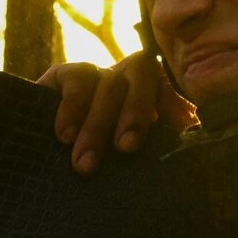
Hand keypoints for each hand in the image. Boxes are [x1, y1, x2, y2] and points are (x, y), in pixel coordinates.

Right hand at [37, 51, 195, 174]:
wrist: (46, 164)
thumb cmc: (100, 163)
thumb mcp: (133, 158)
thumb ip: (161, 147)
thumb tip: (191, 137)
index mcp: (149, 95)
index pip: (169, 84)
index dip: (173, 102)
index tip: (180, 127)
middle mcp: (124, 79)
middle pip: (141, 73)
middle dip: (135, 112)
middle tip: (126, 148)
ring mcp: (94, 75)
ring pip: (108, 82)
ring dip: (98, 124)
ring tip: (85, 163)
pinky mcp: (62, 74)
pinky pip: (76, 77)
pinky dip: (72, 107)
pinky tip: (64, 136)